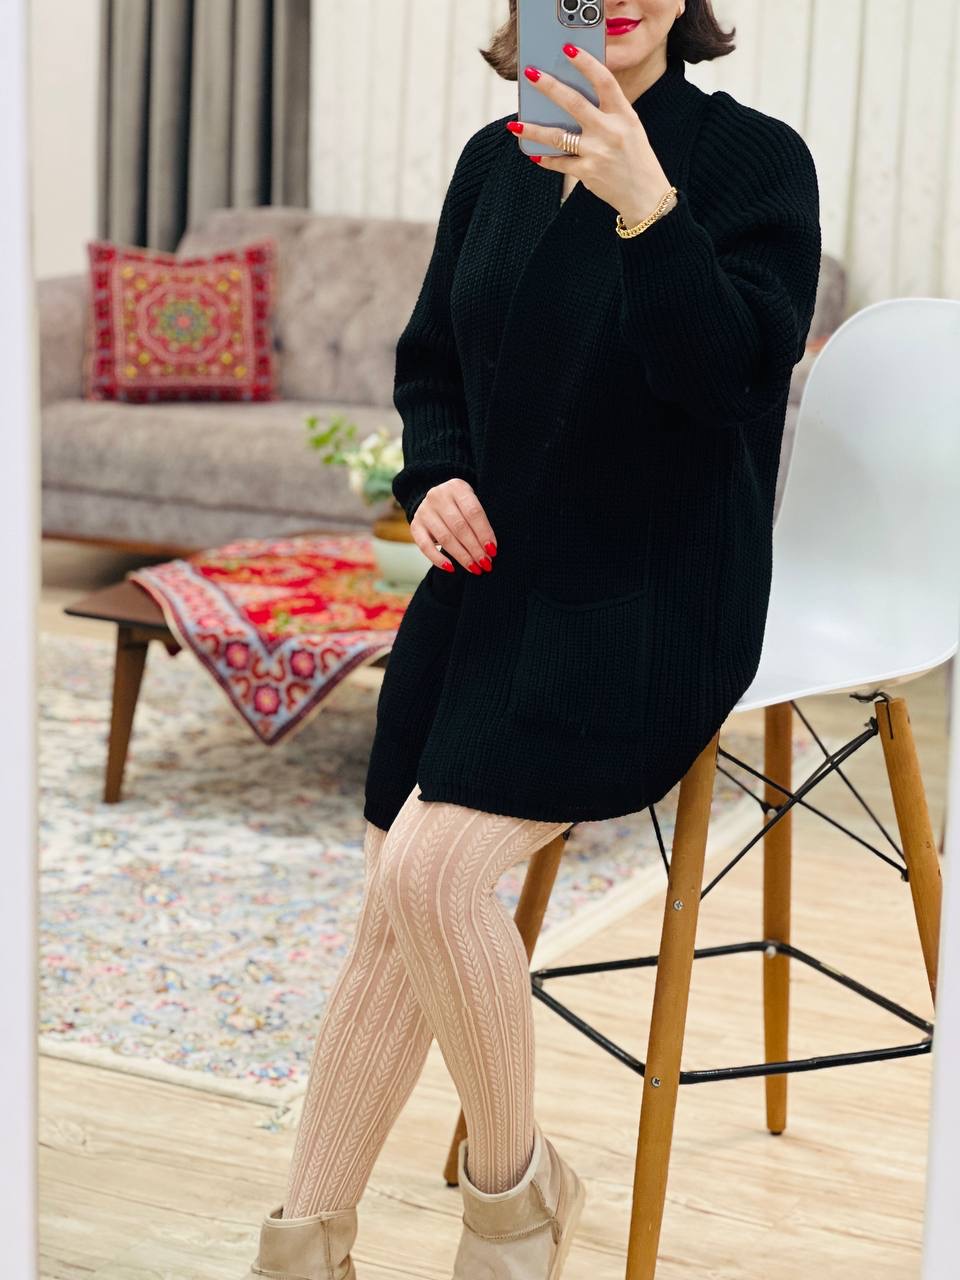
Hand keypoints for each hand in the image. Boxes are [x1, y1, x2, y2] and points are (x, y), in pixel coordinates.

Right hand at [410, 478, 497, 574]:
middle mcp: (438, 496)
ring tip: (474, 568)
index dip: (484, 533)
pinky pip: (425, 546)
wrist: (436, 500)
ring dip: (461, 556)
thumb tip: (490, 549)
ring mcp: (424, 511)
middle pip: (459, 527)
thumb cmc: (461, 506)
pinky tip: (451, 568)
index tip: (493, 551)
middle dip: (475, 548)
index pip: (473, 512)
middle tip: (486, 563)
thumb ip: (479, 520)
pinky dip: (438, 559)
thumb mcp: (472, 502)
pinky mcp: (415, 525)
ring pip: (445, 538)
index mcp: (457, 487)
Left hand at [511, 45, 675, 226]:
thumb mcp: (629, 128)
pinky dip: (545, 159)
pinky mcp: (587, 172)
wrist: (645, 195)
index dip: (586, 63)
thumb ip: (607, 112)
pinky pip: (559, 162)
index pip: (604, 81)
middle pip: (574, 103)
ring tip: (515, 125)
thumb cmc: (635, 157)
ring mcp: (597, 152)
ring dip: (533, 130)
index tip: (568, 49)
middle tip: (530, 74)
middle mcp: (610, 131)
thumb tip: (570, 98)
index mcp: (624, 115)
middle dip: (549, 87)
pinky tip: (533, 153)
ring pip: (557, 136)